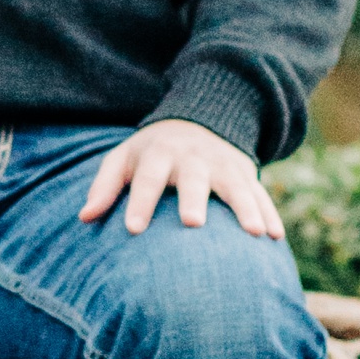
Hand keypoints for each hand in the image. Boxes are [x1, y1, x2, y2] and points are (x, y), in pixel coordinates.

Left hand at [78, 118, 284, 238]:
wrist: (200, 122)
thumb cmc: (153, 153)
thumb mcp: (124, 159)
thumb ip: (105, 185)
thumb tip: (84, 217)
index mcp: (159, 153)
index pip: (147, 177)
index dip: (140, 201)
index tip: (133, 229)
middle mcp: (193, 157)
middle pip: (193, 178)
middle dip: (194, 199)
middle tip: (193, 224)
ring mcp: (223, 164)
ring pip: (236, 186)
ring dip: (245, 208)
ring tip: (255, 233)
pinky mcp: (246, 174)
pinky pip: (260, 194)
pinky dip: (269, 213)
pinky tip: (275, 237)